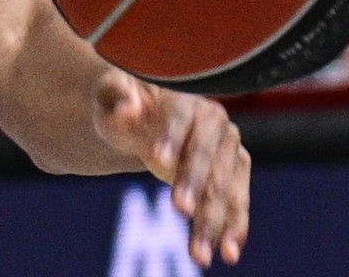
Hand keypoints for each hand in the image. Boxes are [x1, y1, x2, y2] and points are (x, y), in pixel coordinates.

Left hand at [93, 71, 250, 266]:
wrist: (146, 117)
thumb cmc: (123, 106)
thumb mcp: (110, 96)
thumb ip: (116, 97)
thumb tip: (129, 108)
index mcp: (184, 97)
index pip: (179, 117)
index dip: (170, 137)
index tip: (157, 159)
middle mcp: (215, 121)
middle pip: (204, 155)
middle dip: (193, 183)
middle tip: (178, 210)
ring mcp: (230, 147)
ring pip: (224, 186)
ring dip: (214, 219)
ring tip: (201, 252)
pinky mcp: (236, 171)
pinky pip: (238, 201)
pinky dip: (235, 227)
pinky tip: (229, 252)